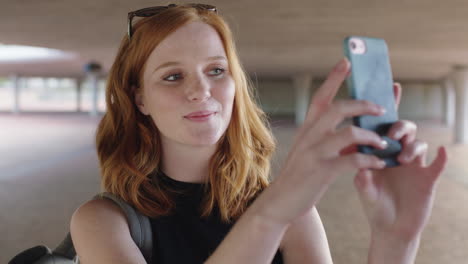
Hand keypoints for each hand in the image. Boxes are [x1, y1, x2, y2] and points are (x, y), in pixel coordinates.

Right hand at [263, 58, 389, 225]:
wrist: (281, 200)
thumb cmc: (300, 174)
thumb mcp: (308, 149)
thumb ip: (325, 137)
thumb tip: (353, 130)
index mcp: (307, 128)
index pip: (321, 97)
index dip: (334, 78)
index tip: (346, 62)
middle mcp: (309, 135)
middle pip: (338, 108)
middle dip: (363, 105)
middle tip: (381, 109)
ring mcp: (314, 152)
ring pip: (349, 133)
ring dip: (371, 137)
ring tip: (383, 143)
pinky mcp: (321, 171)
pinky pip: (352, 160)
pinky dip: (369, 160)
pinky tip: (378, 163)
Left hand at [353, 83, 447, 241]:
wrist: (388, 228)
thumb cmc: (374, 203)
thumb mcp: (364, 188)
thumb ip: (362, 177)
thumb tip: (361, 165)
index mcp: (381, 150)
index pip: (383, 125)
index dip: (388, 106)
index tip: (390, 87)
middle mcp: (399, 153)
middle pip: (404, 129)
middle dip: (399, 126)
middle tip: (391, 134)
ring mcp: (414, 165)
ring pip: (419, 143)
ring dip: (412, 145)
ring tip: (401, 157)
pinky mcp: (427, 180)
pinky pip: (438, 165)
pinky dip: (442, 158)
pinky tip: (442, 152)